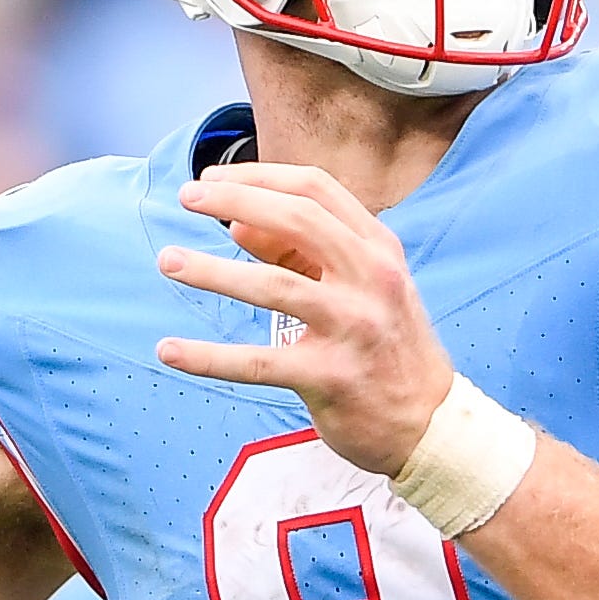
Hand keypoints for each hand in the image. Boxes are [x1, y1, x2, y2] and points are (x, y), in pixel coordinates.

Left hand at [156, 164, 454, 475]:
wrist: (430, 422)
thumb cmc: (386, 345)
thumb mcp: (362, 286)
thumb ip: (303, 253)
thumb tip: (236, 224)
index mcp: (379, 248)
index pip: (316, 188)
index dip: (258, 176)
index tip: (213, 177)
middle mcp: (372, 279)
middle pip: (297, 220)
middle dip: (235, 201)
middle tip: (187, 197)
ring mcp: (354, 327)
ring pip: (274, 286)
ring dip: (213, 270)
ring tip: (169, 261)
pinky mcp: (331, 378)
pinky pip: (259, 362)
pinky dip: (209, 357)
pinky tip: (169, 350)